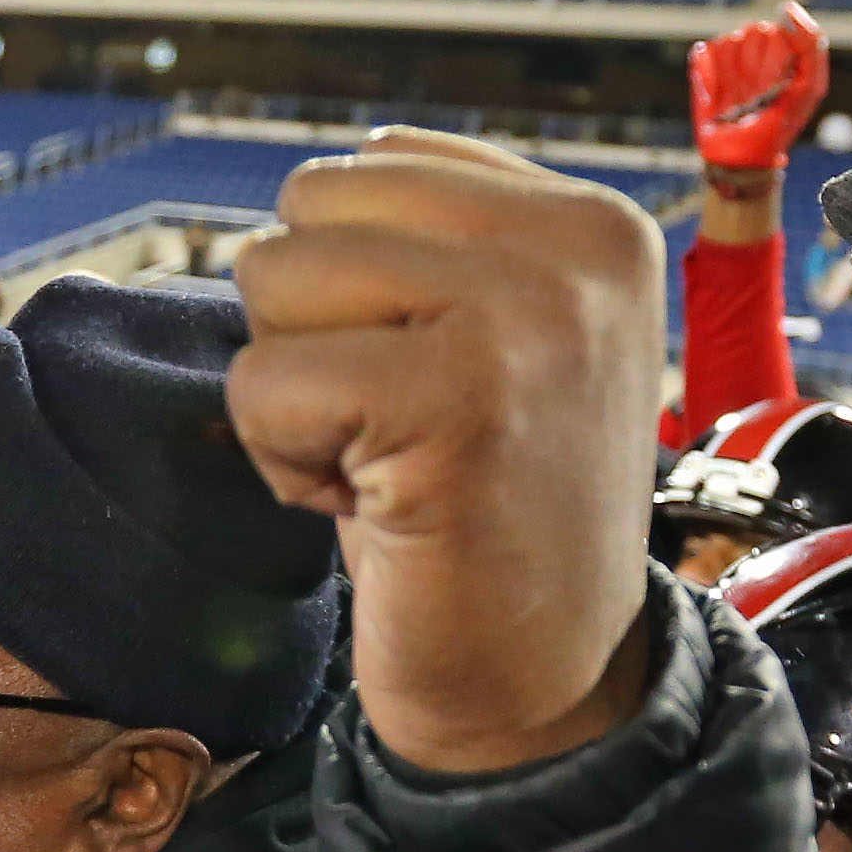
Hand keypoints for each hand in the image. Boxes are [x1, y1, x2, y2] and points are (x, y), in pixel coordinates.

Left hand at [231, 128, 665, 771]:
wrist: (543, 686)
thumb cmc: (487, 522)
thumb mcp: (490, 345)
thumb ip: (430, 250)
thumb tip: (305, 196)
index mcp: (589, 220)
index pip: (373, 164)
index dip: (351, 289)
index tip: (427, 388)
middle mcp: (572, 249)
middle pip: (309, 212)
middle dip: (311, 332)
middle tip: (396, 433)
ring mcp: (523, 317)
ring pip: (274, 282)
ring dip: (294, 396)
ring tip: (386, 465)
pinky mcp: (452, 400)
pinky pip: (262, 383)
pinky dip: (283, 462)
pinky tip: (370, 506)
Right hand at [689, 5, 828, 175]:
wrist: (742, 161)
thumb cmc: (779, 125)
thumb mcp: (809, 86)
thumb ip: (810, 44)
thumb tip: (786, 8)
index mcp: (784, 49)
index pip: (777, 31)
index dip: (775, 61)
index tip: (776, 87)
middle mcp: (756, 49)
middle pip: (753, 32)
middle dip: (755, 67)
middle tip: (758, 96)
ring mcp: (729, 58)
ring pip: (730, 42)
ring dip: (735, 75)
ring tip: (740, 100)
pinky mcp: (703, 70)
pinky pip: (704, 53)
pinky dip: (710, 77)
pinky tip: (719, 99)